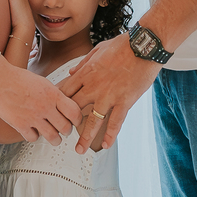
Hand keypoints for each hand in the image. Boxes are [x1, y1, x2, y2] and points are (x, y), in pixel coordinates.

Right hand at [0, 59, 81, 145]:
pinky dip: (34, 136)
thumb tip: (65, 104)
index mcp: (53, 94)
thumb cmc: (19, 78)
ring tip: (53, 137)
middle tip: (64, 130)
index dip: (77, 119)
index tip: (75, 120)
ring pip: (52, 137)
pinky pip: (34, 138)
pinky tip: (33, 130)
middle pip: (65, 128)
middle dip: (66, 131)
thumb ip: (54, 94)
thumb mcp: (42, 82)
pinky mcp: (20, 124)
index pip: (75, 112)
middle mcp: (45, 107)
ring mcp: (33, 117)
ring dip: (55, 139)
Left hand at [57, 33, 159, 151]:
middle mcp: (94, 86)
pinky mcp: (125, 101)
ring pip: (93, 120)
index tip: (53, 111)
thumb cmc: (123, 45)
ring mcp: (110, 95)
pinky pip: (116, 121)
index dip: (57, 102)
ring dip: (85, 137)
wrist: (144, 46)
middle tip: (61, 134)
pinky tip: (105, 145)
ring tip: (79, 150)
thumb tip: (71, 72)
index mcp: (87, 73)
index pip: (66, 90)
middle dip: (66, 122)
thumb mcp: (98, 49)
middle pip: (74, 108)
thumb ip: (83, 63)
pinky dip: (110, 135)